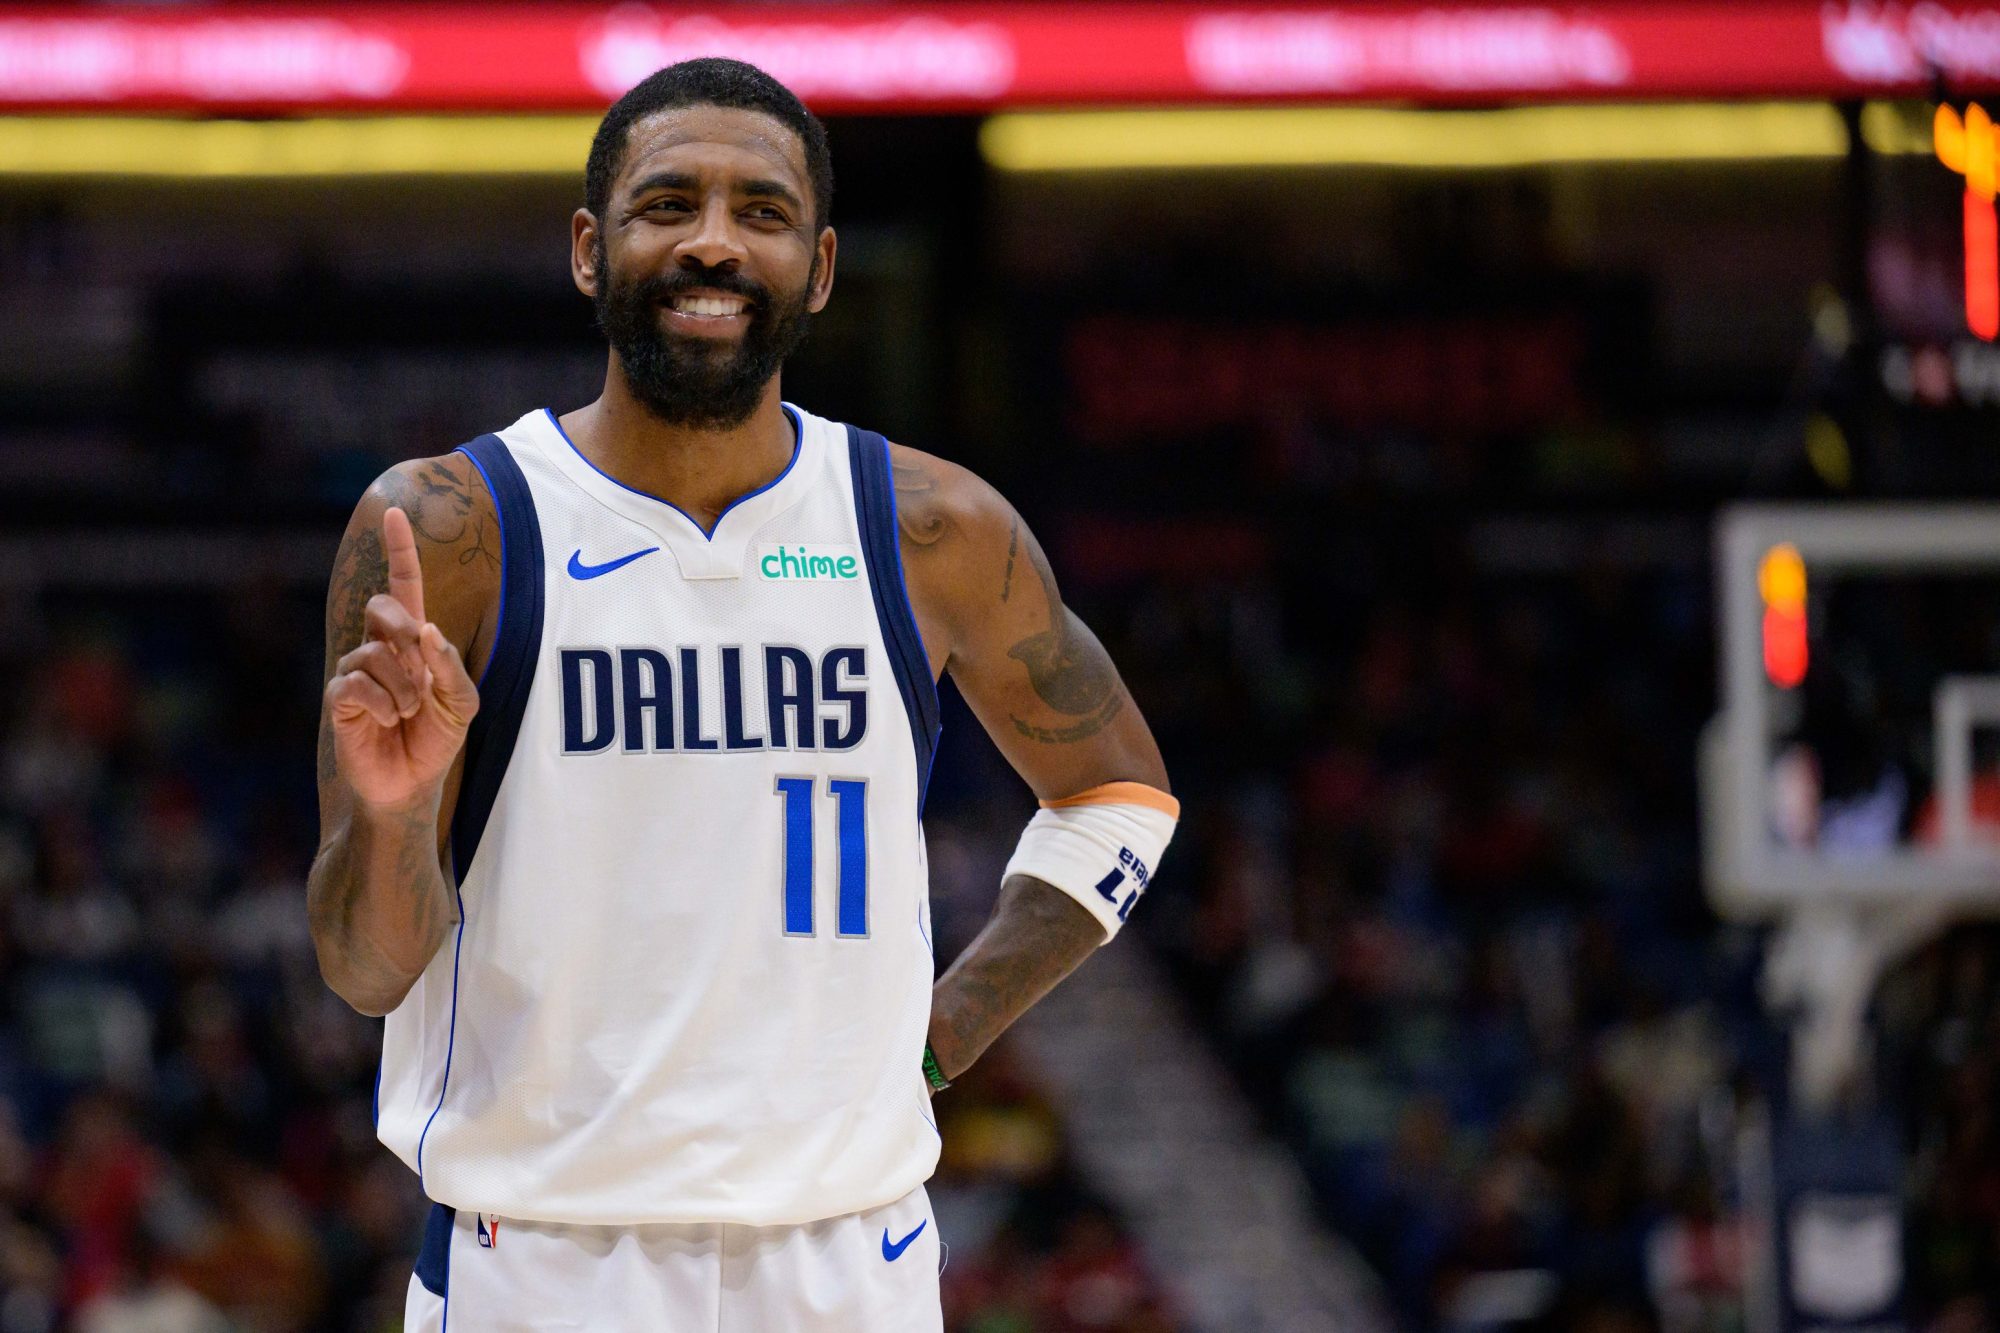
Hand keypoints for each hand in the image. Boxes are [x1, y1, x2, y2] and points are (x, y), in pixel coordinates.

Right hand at [325, 507, 479, 809]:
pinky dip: (384, 704)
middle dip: (406, 632)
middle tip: (419, 672)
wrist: (411, 785)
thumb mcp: (462, 703)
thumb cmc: (436, 739)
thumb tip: (427, 630)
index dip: (399, 551)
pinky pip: (356, 683)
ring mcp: (356, 671)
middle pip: (383, 608)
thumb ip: (450, 666)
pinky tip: (390, 721)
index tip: (394, 512)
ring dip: (403, 687)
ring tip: (409, 714)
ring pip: (374, 653)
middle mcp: (380, 648)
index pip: (403, 586)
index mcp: (412, 641)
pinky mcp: (339, 698)